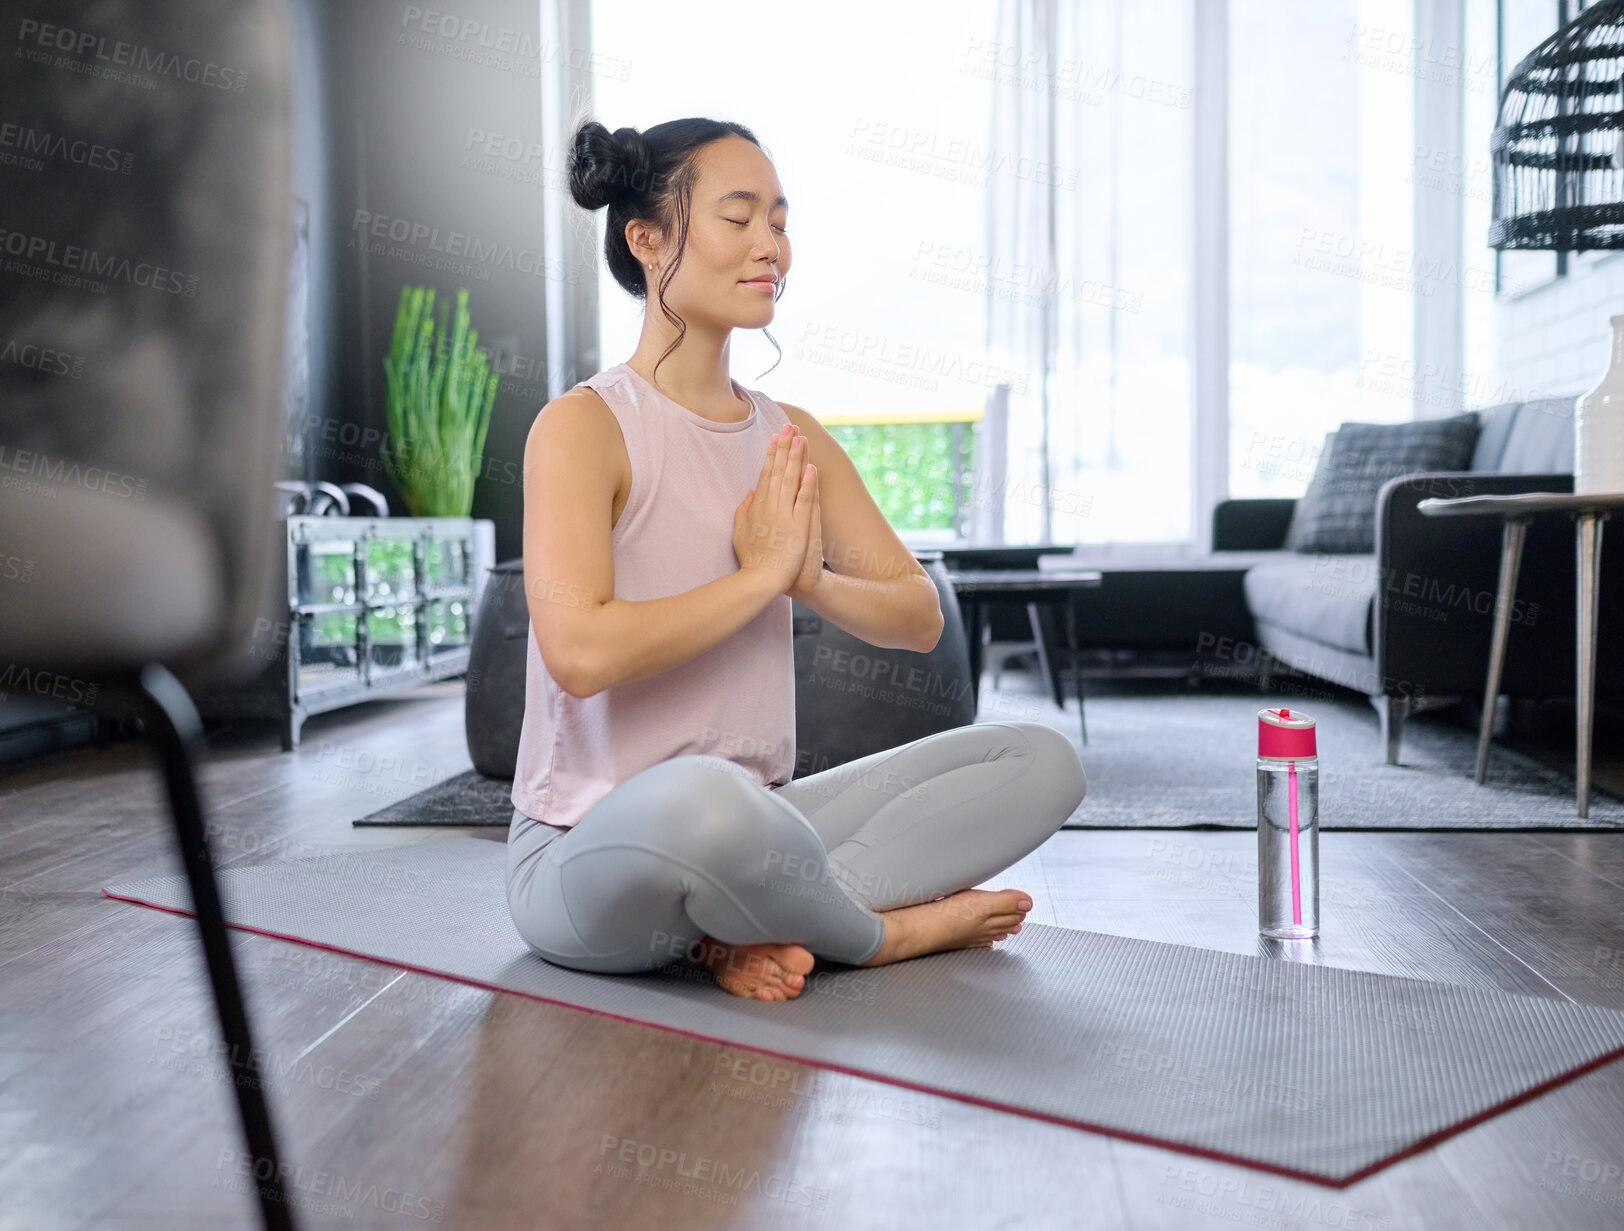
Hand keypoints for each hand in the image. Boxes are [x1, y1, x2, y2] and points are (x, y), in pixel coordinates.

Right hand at [733, 424, 816, 593]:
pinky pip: (803, 500)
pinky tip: (811, 467)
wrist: (760, 580)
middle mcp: (769, 506)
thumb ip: (744, 510)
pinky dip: (807, 483)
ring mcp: (783, 515)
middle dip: (784, 447)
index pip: (765, 474)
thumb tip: (749, 492)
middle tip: (790, 426)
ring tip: (801, 437)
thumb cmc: (752, 560)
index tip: (776, 437)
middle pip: (778, 471)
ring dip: (796, 458)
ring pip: (790, 480)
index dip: (772, 454)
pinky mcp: (797, 526)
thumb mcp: (740, 532)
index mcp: (757, 506)